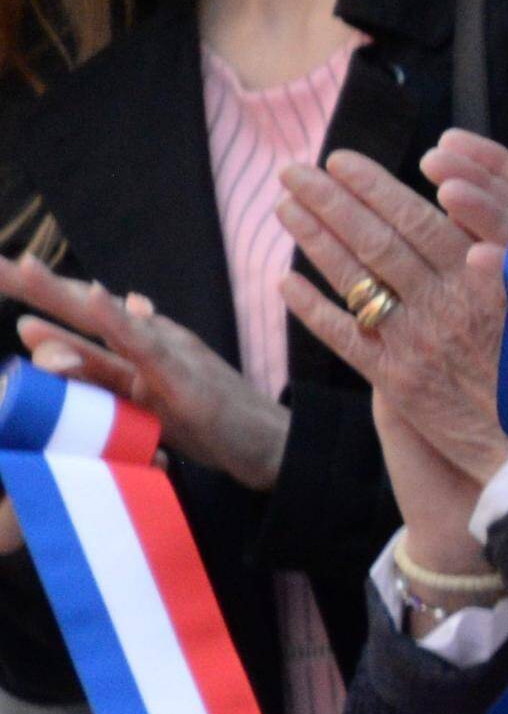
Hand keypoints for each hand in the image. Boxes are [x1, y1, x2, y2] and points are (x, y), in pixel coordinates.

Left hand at [1, 253, 287, 486]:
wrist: (274, 446)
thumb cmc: (218, 423)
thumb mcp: (157, 396)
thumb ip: (128, 363)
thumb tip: (129, 303)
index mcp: (140, 345)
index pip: (79, 315)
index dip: (39, 292)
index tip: (0, 270)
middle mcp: (151, 338)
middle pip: (82, 307)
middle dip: (34, 284)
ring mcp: (168, 355)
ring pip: (105, 321)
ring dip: (63, 293)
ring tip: (24, 267)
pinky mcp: (183, 378)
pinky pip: (145, 347)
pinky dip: (120, 320)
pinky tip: (99, 296)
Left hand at [275, 153, 507, 493]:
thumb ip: (503, 255)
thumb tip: (461, 202)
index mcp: (485, 279)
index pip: (419, 218)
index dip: (375, 187)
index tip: (342, 160)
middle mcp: (447, 305)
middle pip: (378, 239)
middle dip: (331, 200)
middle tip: (294, 171)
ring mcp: (417, 342)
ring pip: (355, 279)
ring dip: (314, 238)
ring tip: (284, 205)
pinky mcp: (397, 381)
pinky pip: (344, 337)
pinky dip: (311, 308)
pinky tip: (286, 281)